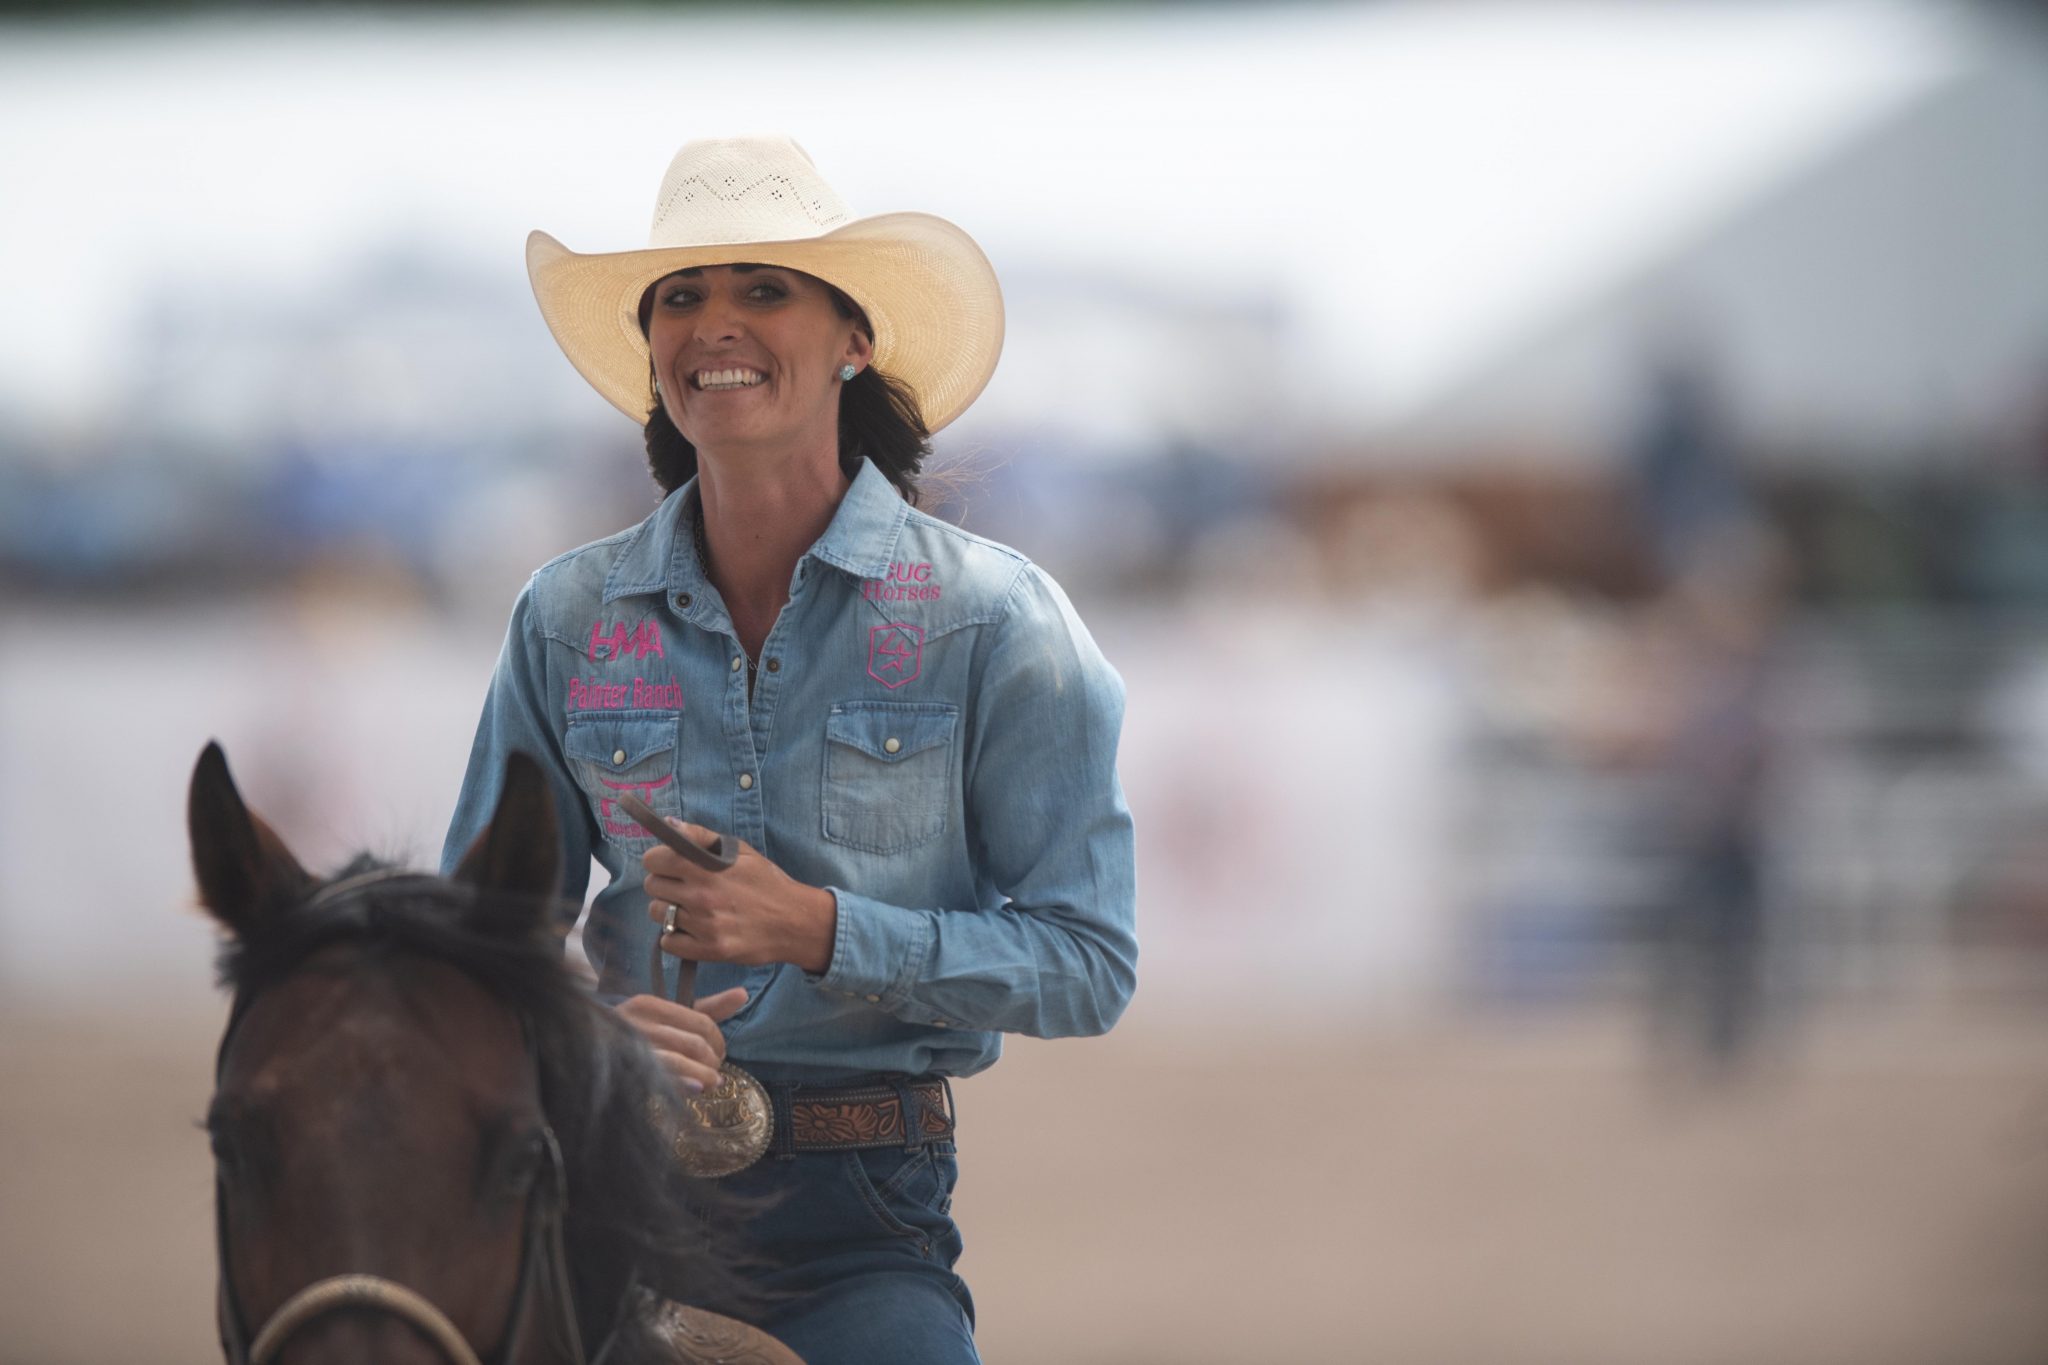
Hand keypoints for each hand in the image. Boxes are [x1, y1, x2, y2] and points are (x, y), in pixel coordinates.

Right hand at [616, 986, 748, 1092]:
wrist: (592, 1053)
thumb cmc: (639, 1034)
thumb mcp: (670, 1017)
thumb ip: (707, 1008)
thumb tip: (744, 994)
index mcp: (649, 1005)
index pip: (701, 1022)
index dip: (718, 1041)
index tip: (720, 1054)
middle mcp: (639, 1023)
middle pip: (695, 1043)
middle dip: (713, 1061)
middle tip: (715, 1072)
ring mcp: (633, 1047)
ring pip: (682, 1059)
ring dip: (705, 1076)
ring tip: (711, 1084)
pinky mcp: (630, 1070)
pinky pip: (664, 1076)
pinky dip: (686, 1083)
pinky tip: (697, 1089)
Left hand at [643, 819, 836, 974]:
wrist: (794, 922)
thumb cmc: (767, 882)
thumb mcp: (740, 851)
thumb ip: (701, 836)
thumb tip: (669, 824)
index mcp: (706, 868)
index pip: (654, 860)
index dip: (659, 859)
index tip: (669, 863)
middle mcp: (701, 897)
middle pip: (652, 887)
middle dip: (664, 883)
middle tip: (683, 886)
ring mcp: (703, 926)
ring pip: (658, 914)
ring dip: (669, 909)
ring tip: (690, 908)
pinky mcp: (707, 950)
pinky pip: (668, 943)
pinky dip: (675, 936)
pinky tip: (692, 928)